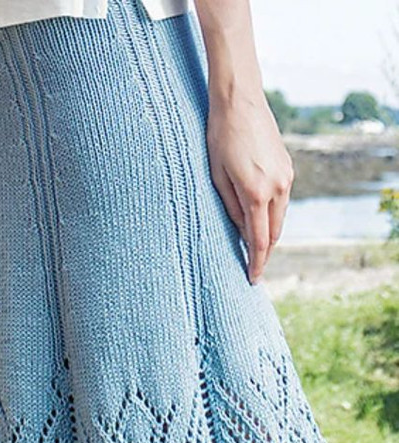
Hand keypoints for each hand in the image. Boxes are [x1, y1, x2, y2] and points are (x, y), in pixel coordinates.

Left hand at [205, 91, 294, 283]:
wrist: (239, 101)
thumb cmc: (219, 138)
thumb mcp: (217, 177)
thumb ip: (231, 209)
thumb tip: (242, 233)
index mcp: (256, 193)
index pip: (260, 241)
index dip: (256, 263)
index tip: (252, 279)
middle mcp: (278, 187)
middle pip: (274, 233)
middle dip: (264, 253)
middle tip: (252, 268)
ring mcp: (286, 176)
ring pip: (280, 218)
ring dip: (269, 234)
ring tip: (253, 248)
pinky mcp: (287, 167)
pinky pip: (281, 201)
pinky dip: (272, 215)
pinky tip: (259, 219)